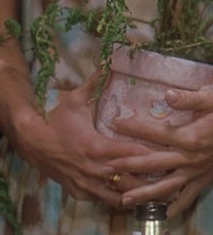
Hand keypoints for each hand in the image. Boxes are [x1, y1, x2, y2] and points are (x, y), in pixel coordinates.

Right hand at [11, 71, 152, 207]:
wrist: (31, 141)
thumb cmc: (55, 121)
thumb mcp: (74, 101)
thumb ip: (94, 83)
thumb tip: (107, 62)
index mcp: (96, 147)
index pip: (132, 154)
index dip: (150, 155)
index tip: (164, 153)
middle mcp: (93, 168)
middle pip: (130, 181)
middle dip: (146, 178)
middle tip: (161, 173)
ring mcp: (85, 183)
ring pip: (118, 197)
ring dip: (132, 193)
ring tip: (146, 188)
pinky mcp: (78, 191)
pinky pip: (101, 200)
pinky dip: (112, 198)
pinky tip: (120, 192)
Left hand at [108, 86, 212, 215]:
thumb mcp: (210, 99)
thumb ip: (189, 99)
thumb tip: (168, 94)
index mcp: (190, 137)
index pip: (156, 133)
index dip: (134, 127)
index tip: (113, 123)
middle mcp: (191, 158)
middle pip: (154, 163)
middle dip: (128, 166)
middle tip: (105, 168)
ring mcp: (196, 172)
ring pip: (167, 186)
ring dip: (145, 194)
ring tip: (124, 199)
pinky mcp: (204, 180)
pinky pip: (188, 196)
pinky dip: (175, 206)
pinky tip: (161, 213)